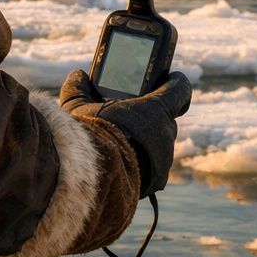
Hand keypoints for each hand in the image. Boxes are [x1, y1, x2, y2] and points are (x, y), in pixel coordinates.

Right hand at [60, 69, 190, 196]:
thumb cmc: (92, 137)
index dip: (173, 83)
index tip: (167, 80)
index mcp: (156, 109)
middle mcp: (166, 133)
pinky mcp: (158, 180)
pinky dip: (140, 165)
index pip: (179, 89)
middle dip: (149, 117)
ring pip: (159, 144)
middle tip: (129, 117)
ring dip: (144, 143)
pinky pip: (153, 168)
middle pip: (165, 119)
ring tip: (120, 145)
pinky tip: (120, 165)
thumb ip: (78, 89)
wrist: (96, 180)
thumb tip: (77, 76)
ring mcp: (165, 158)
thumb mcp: (79, 107)